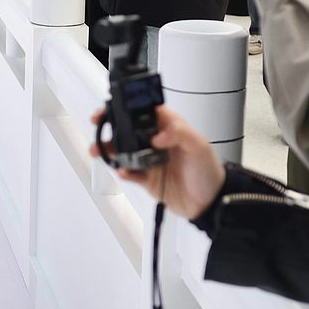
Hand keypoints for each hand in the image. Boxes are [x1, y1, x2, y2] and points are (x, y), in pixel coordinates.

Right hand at [89, 106, 227, 217]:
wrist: (210, 203)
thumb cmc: (209, 171)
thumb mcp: (199, 147)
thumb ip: (180, 134)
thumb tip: (158, 135)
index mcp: (169, 127)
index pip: (145, 110)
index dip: (129, 105)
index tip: (115, 105)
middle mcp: (157, 141)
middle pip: (128, 128)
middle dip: (110, 125)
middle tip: (98, 123)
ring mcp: (150, 159)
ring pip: (123, 150)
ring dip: (109, 149)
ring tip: (100, 150)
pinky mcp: (146, 178)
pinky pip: (129, 172)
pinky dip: (123, 171)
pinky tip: (123, 170)